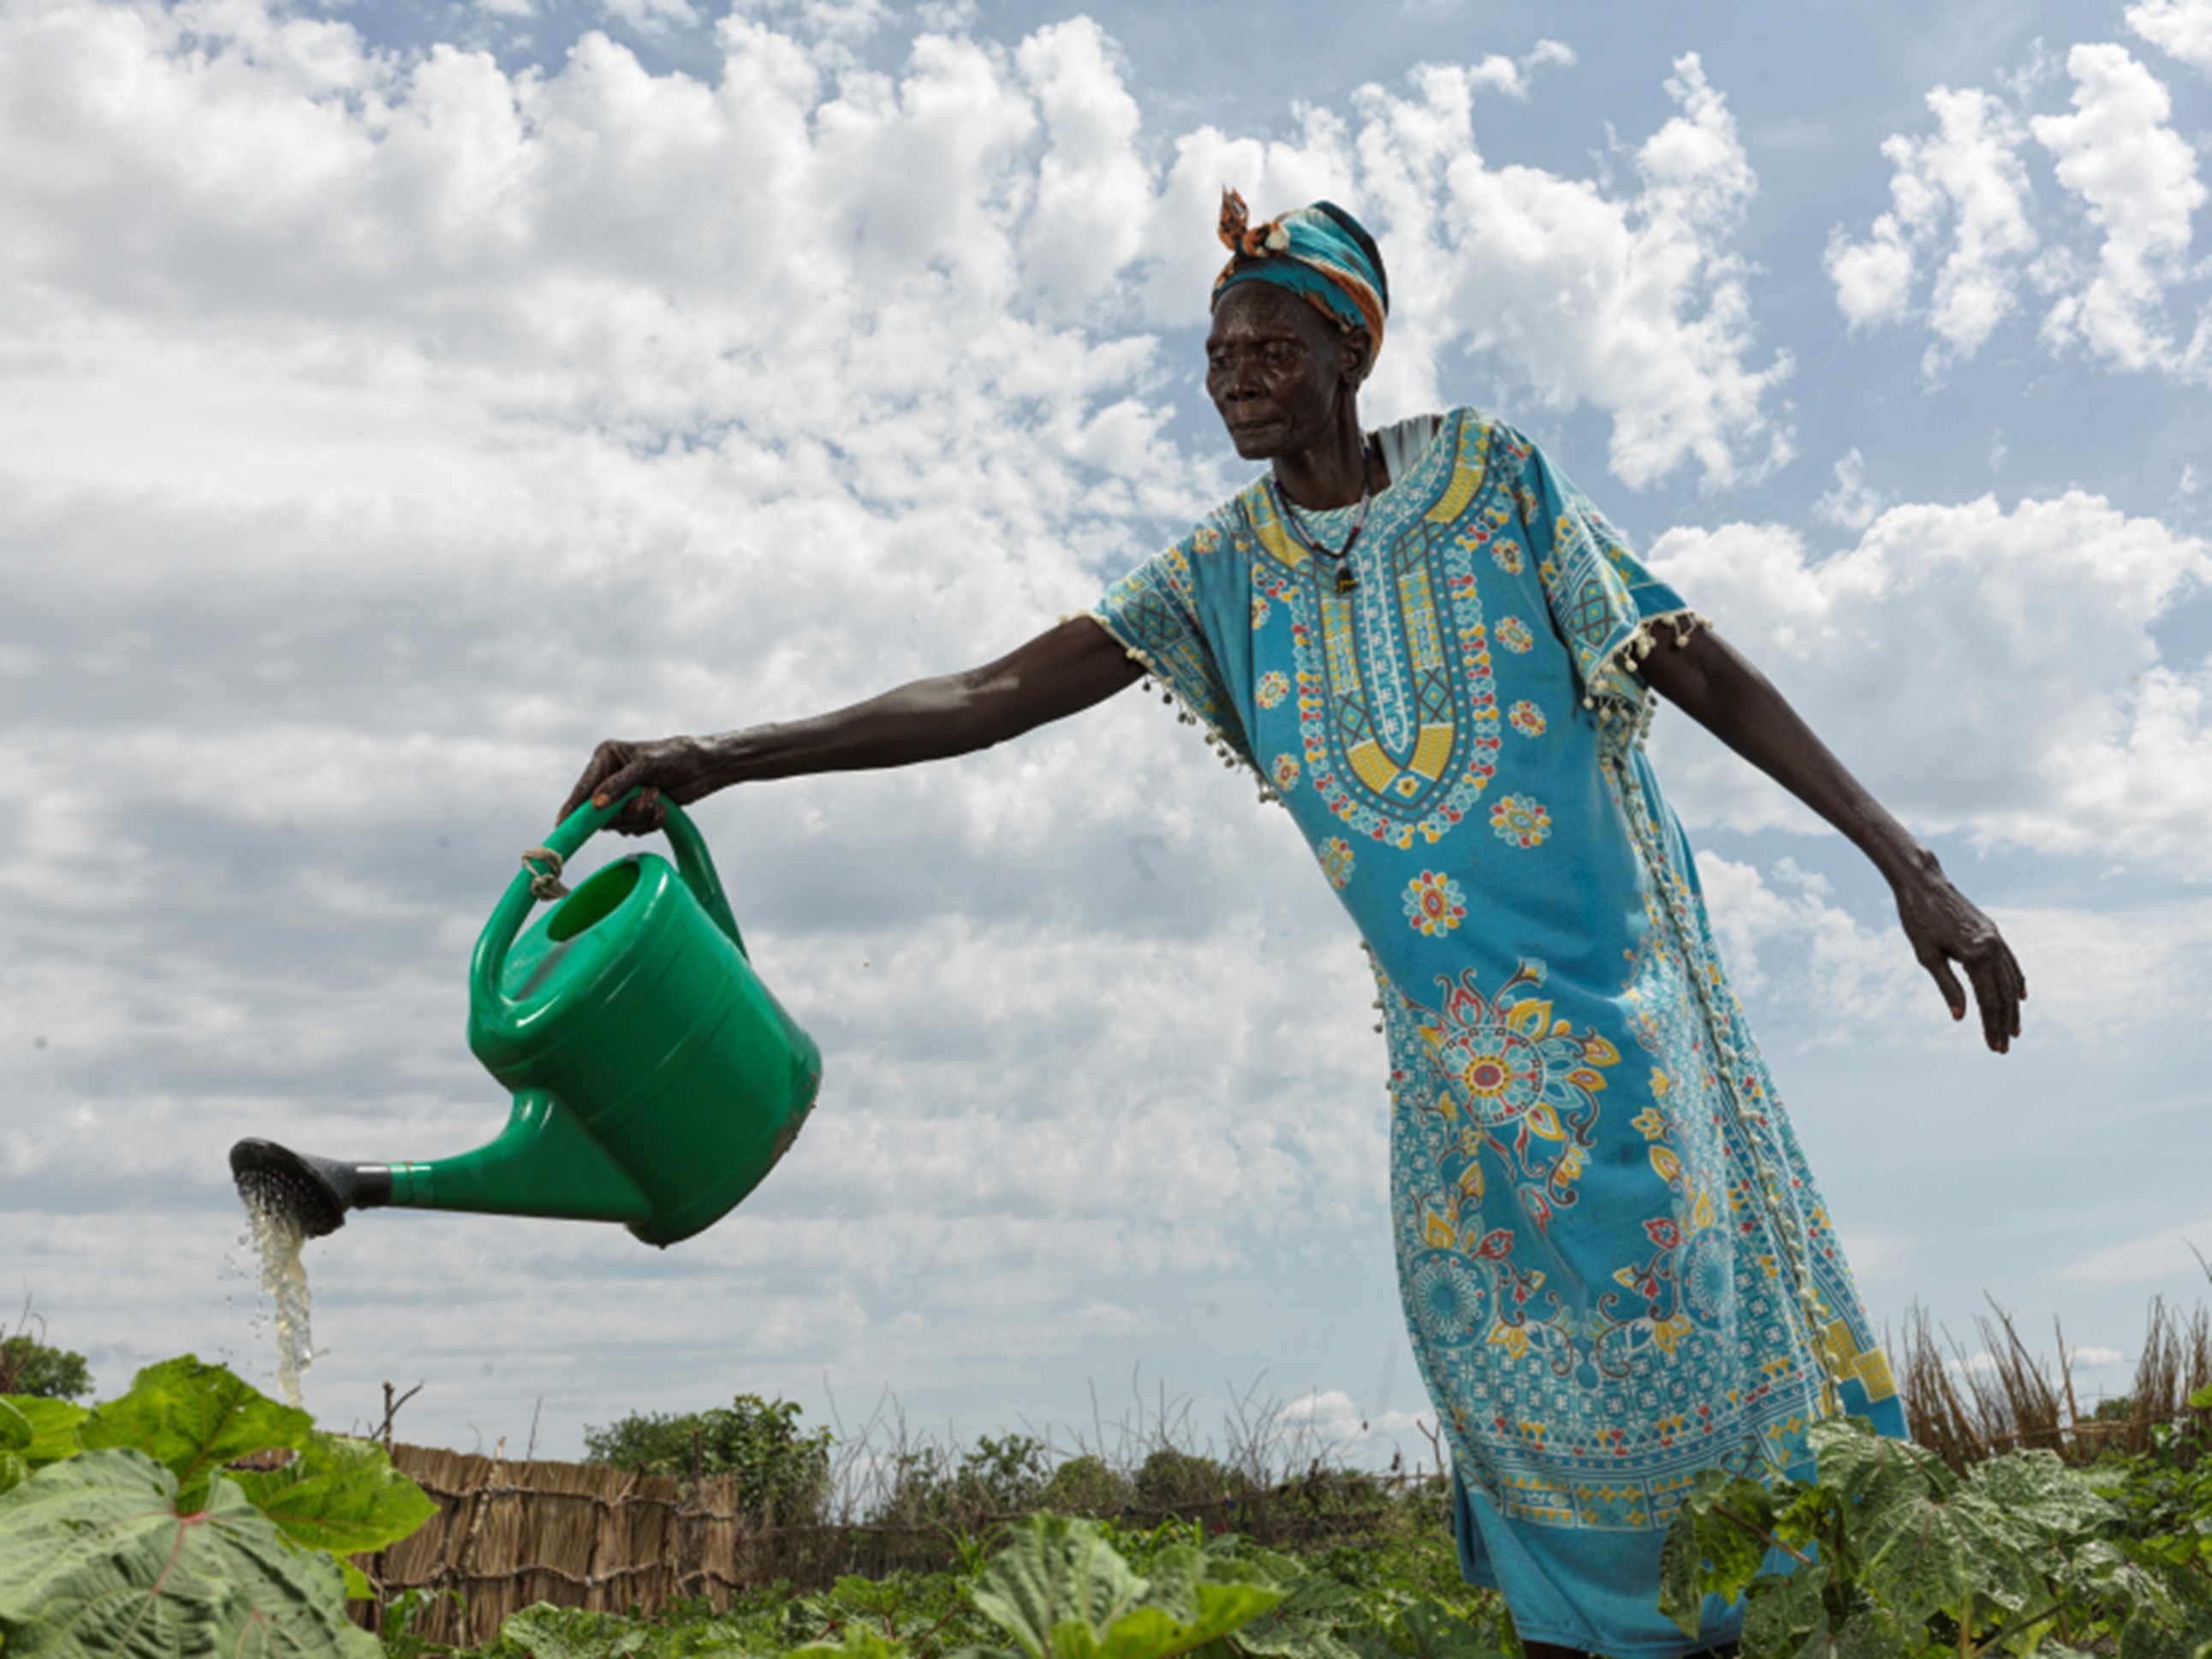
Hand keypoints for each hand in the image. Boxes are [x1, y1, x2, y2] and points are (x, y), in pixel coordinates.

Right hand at [558, 736, 717, 835]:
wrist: (704, 767)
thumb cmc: (675, 756)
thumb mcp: (647, 766)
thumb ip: (620, 785)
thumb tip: (596, 805)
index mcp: (605, 759)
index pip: (583, 789)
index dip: (572, 809)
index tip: (561, 826)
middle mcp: (610, 778)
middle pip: (599, 812)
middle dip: (624, 812)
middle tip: (646, 801)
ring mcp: (623, 795)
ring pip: (618, 823)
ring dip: (640, 817)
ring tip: (658, 799)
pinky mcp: (638, 809)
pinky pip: (633, 828)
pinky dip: (648, 823)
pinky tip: (663, 810)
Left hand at [1893, 861, 2025, 1052]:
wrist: (1923, 883)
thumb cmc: (1917, 919)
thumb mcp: (1927, 956)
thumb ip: (1948, 986)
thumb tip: (1960, 1017)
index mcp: (1975, 954)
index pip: (1988, 1000)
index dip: (1991, 1025)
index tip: (1993, 1047)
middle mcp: (1992, 946)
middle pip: (2004, 993)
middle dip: (2003, 1022)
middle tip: (2003, 1048)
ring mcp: (1995, 938)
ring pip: (2010, 979)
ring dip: (2013, 1006)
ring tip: (2013, 1029)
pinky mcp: (1993, 931)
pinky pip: (2010, 962)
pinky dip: (2016, 980)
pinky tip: (2020, 995)